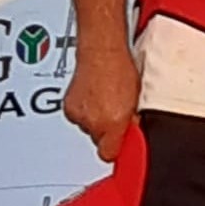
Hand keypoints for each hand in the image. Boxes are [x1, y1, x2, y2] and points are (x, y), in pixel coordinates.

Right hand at [64, 45, 140, 161]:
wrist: (101, 50)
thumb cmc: (120, 69)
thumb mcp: (136, 99)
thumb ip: (132, 122)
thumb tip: (132, 134)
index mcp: (112, 123)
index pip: (109, 155)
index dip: (116, 150)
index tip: (120, 146)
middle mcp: (92, 122)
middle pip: (99, 141)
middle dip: (107, 131)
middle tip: (114, 113)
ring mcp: (78, 115)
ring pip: (87, 128)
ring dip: (94, 119)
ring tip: (104, 100)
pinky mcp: (68, 107)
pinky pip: (77, 117)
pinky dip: (84, 111)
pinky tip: (92, 97)